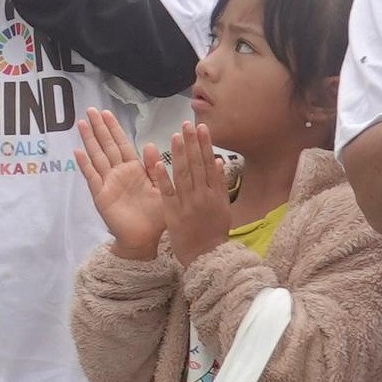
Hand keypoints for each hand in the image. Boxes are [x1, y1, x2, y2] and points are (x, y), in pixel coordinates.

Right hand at [77, 107, 171, 258]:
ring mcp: (108, 183)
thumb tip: (150, 145)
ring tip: (82, 123)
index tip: (107, 113)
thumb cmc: (155, 216)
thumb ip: (155, 168)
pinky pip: (92, 177)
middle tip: (90, 110)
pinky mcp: (101, 195)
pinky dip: (85, 164)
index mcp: (135, 170)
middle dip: (99, 128)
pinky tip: (77, 152)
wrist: (145, 239)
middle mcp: (119, 173)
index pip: (122, 144)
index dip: (114, 129)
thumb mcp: (161, 189)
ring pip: (97, 156)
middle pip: (107, 146)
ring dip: (89, 140)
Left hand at [162, 120, 234, 263]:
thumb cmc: (214, 232)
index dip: (206, 145)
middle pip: (197, 165)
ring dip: (179, 155)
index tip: (202, 128)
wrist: (207, 257)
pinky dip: (164, 178)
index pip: (210, 164)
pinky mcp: (173, 214)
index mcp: (216, 194)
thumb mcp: (223, 207)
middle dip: (192, 143)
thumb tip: (219, 161)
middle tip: (187, 124)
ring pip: (184, 175)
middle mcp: (204, 196)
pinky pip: (168, 193)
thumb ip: (220, 184)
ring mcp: (188, 204)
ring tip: (176, 136)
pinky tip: (158, 163)